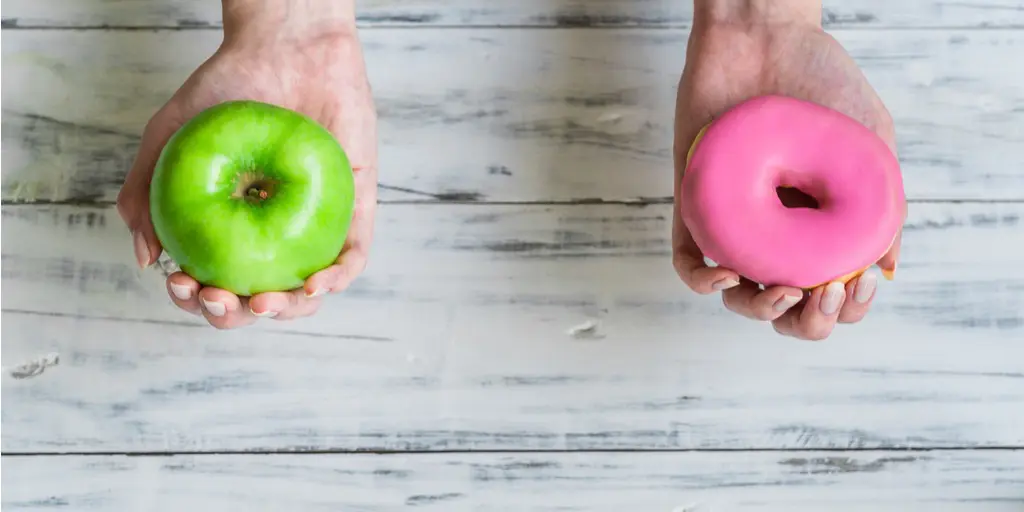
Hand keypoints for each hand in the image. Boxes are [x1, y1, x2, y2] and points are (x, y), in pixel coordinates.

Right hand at [116, 1, 376, 328]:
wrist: (284, 47)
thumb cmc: (227, 90)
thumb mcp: (168, 139)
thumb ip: (145, 193)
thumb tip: (146, 259)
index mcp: (233, 230)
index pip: (215, 284)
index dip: (197, 300)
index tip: (182, 284)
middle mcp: (276, 236)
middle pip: (259, 301)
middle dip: (235, 315)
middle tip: (219, 299)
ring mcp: (316, 227)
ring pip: (308, 292)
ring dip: (287, 310)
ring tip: (263, 302)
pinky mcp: (357, 209)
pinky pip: (353, 256)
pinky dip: (337, 279)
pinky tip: (316, 284)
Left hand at [672, 1, 904, 340]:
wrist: (765, 38)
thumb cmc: (822, 85)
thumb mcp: (869, 147)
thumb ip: (882, 208)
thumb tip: (884, 270)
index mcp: (820, 228)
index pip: (833, 294)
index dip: (847, 308)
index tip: (856, 284)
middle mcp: (778, 233)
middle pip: (786, 309)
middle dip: (809, 323)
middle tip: (821, 295)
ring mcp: (735, 223)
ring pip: (737, 294)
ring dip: (760, 310)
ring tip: (782, 291)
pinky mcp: (694, 205)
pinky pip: (687, 259)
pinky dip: (701, 281)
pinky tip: (725, 274)